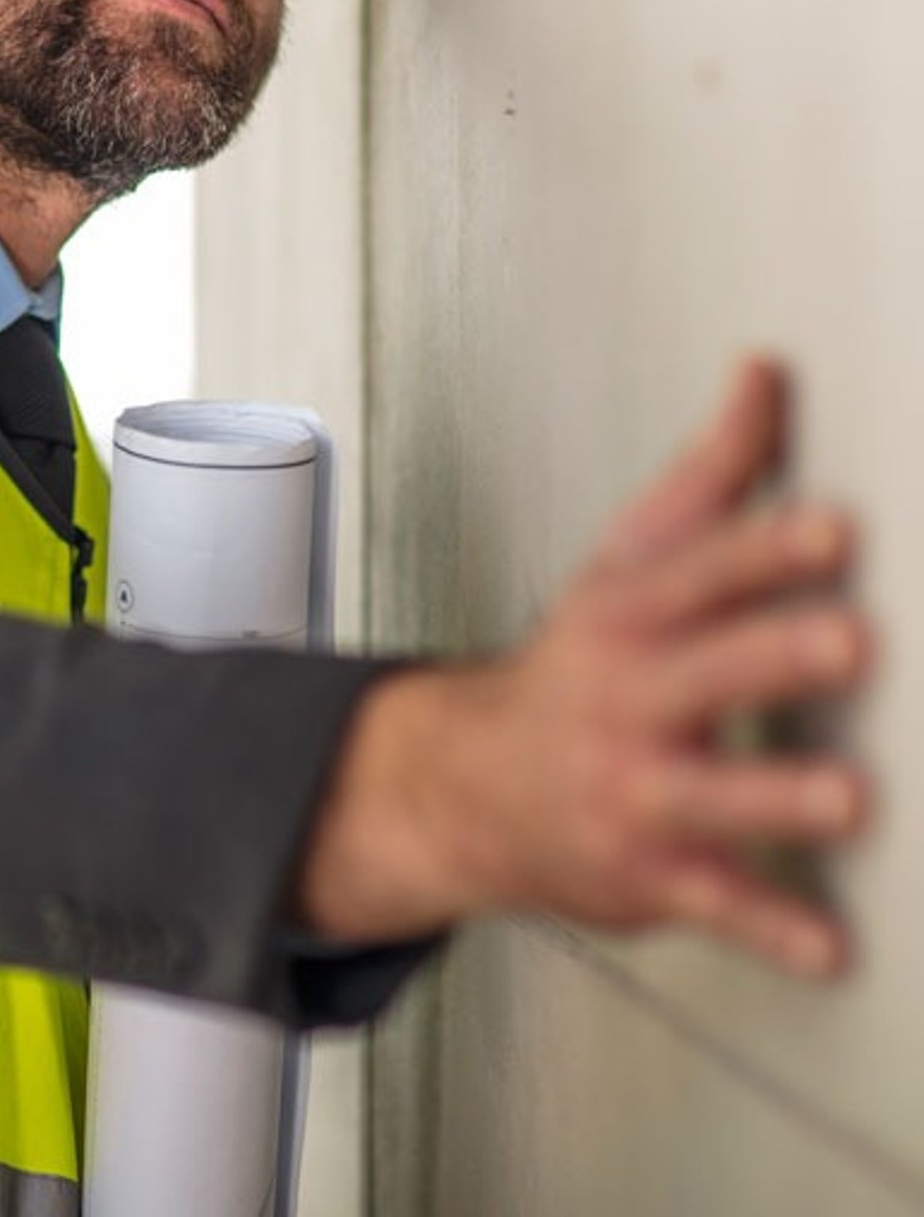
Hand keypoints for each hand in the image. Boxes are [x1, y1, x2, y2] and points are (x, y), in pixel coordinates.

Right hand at [297, 358, 873, 976]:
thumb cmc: (577, 666)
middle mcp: (627, 698)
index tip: (834, 527)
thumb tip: (765, 372)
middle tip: (849, 641)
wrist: (470, 784)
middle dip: (774, 656)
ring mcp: (634, 788)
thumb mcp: (627, 561)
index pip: (698, 572)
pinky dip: (767, 932)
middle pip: (706, 670)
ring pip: (710, 795)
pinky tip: (827, 948)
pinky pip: (712, 905)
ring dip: (778, 800)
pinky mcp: (648, 872)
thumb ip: (712, 474)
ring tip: (846, 799)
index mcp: (629, 615)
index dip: (764, 548)